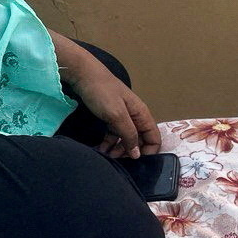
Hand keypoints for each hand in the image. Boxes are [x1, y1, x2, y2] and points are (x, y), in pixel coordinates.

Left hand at [48, 31, 160, 158]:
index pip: (154, 138)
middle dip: (130, 152)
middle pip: (139, 140)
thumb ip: (129, 134)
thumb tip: (138, 155)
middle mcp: (134, 116)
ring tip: (106, 156)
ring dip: (118, 149)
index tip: (136, 162)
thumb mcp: (117, 115)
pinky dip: (109, 143)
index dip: (149, 152)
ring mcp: (122, 116)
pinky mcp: (109, 116)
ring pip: (125, 138)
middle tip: (117, 160)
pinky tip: (100, 149)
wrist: (83, 75)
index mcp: (141, 114)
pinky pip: (113, 134)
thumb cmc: (102, 92)